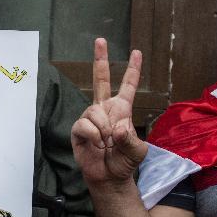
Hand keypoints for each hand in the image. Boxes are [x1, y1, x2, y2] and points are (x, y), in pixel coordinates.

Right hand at [71, 38, 147, 188]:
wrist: (109, 177)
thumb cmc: (125, 161)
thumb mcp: (138, 151)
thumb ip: (130, 139)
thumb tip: (116, 127)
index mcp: (122, 110)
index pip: (127, 86)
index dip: (133, 70)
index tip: (136, 52)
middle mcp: (105, 109)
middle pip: (101, 79)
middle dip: (100, 59)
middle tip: (100, 40)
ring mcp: (90, 118)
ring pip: (94, 112)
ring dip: (102, 129)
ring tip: (105, 143)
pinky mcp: (79, 130)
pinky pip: (85, 125)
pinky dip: (93, 136)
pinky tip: (96, 144)